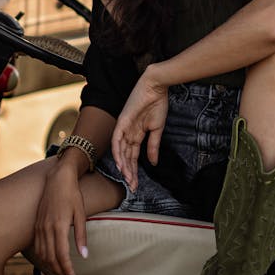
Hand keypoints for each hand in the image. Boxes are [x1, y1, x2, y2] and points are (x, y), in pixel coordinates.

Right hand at [31, 158, 86, 274]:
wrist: (57, 179)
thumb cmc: (72, 195)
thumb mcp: (81, 214)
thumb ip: (81, 236)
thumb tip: (84, 255)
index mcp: (59, 226)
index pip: (62, 255)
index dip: (67, 270)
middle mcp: (47, 228)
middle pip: (51, 258)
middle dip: (60, 272)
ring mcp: (39, 227)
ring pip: (43, 254)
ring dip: (51, 267)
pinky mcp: (36, 225)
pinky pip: (38, 247)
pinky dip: (43, 258)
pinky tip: (50, 263)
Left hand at [111, 68, 168, 190]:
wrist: (156, 88)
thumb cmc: (157, 104)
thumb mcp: (157, 130)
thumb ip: (153, 146)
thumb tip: (153, 163)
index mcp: (136, 135)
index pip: (133, 157)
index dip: (134, 171)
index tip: (137, 184)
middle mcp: (128, 133)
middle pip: (126, 157)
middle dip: (129, 172)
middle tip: (132, 186)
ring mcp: (124, 128)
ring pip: (120, 151)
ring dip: (124, 166)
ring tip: (128, 179)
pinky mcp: (122, 122)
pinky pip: (117, 140)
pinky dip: (118, 152)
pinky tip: (121, 164)